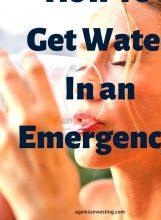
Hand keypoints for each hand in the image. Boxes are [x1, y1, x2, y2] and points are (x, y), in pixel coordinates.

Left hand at [0, 51, 80, 219]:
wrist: (48, 202)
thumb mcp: (58, 137)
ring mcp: (6, 133)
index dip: (29, 60)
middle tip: (0, 54)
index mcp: (49, 114)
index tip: (25, 54)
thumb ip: (42, 118)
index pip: (37, 75)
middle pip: (9, 80)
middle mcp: (27, 119)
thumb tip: (30, 102)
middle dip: (2, 62)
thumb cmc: (59, 170)